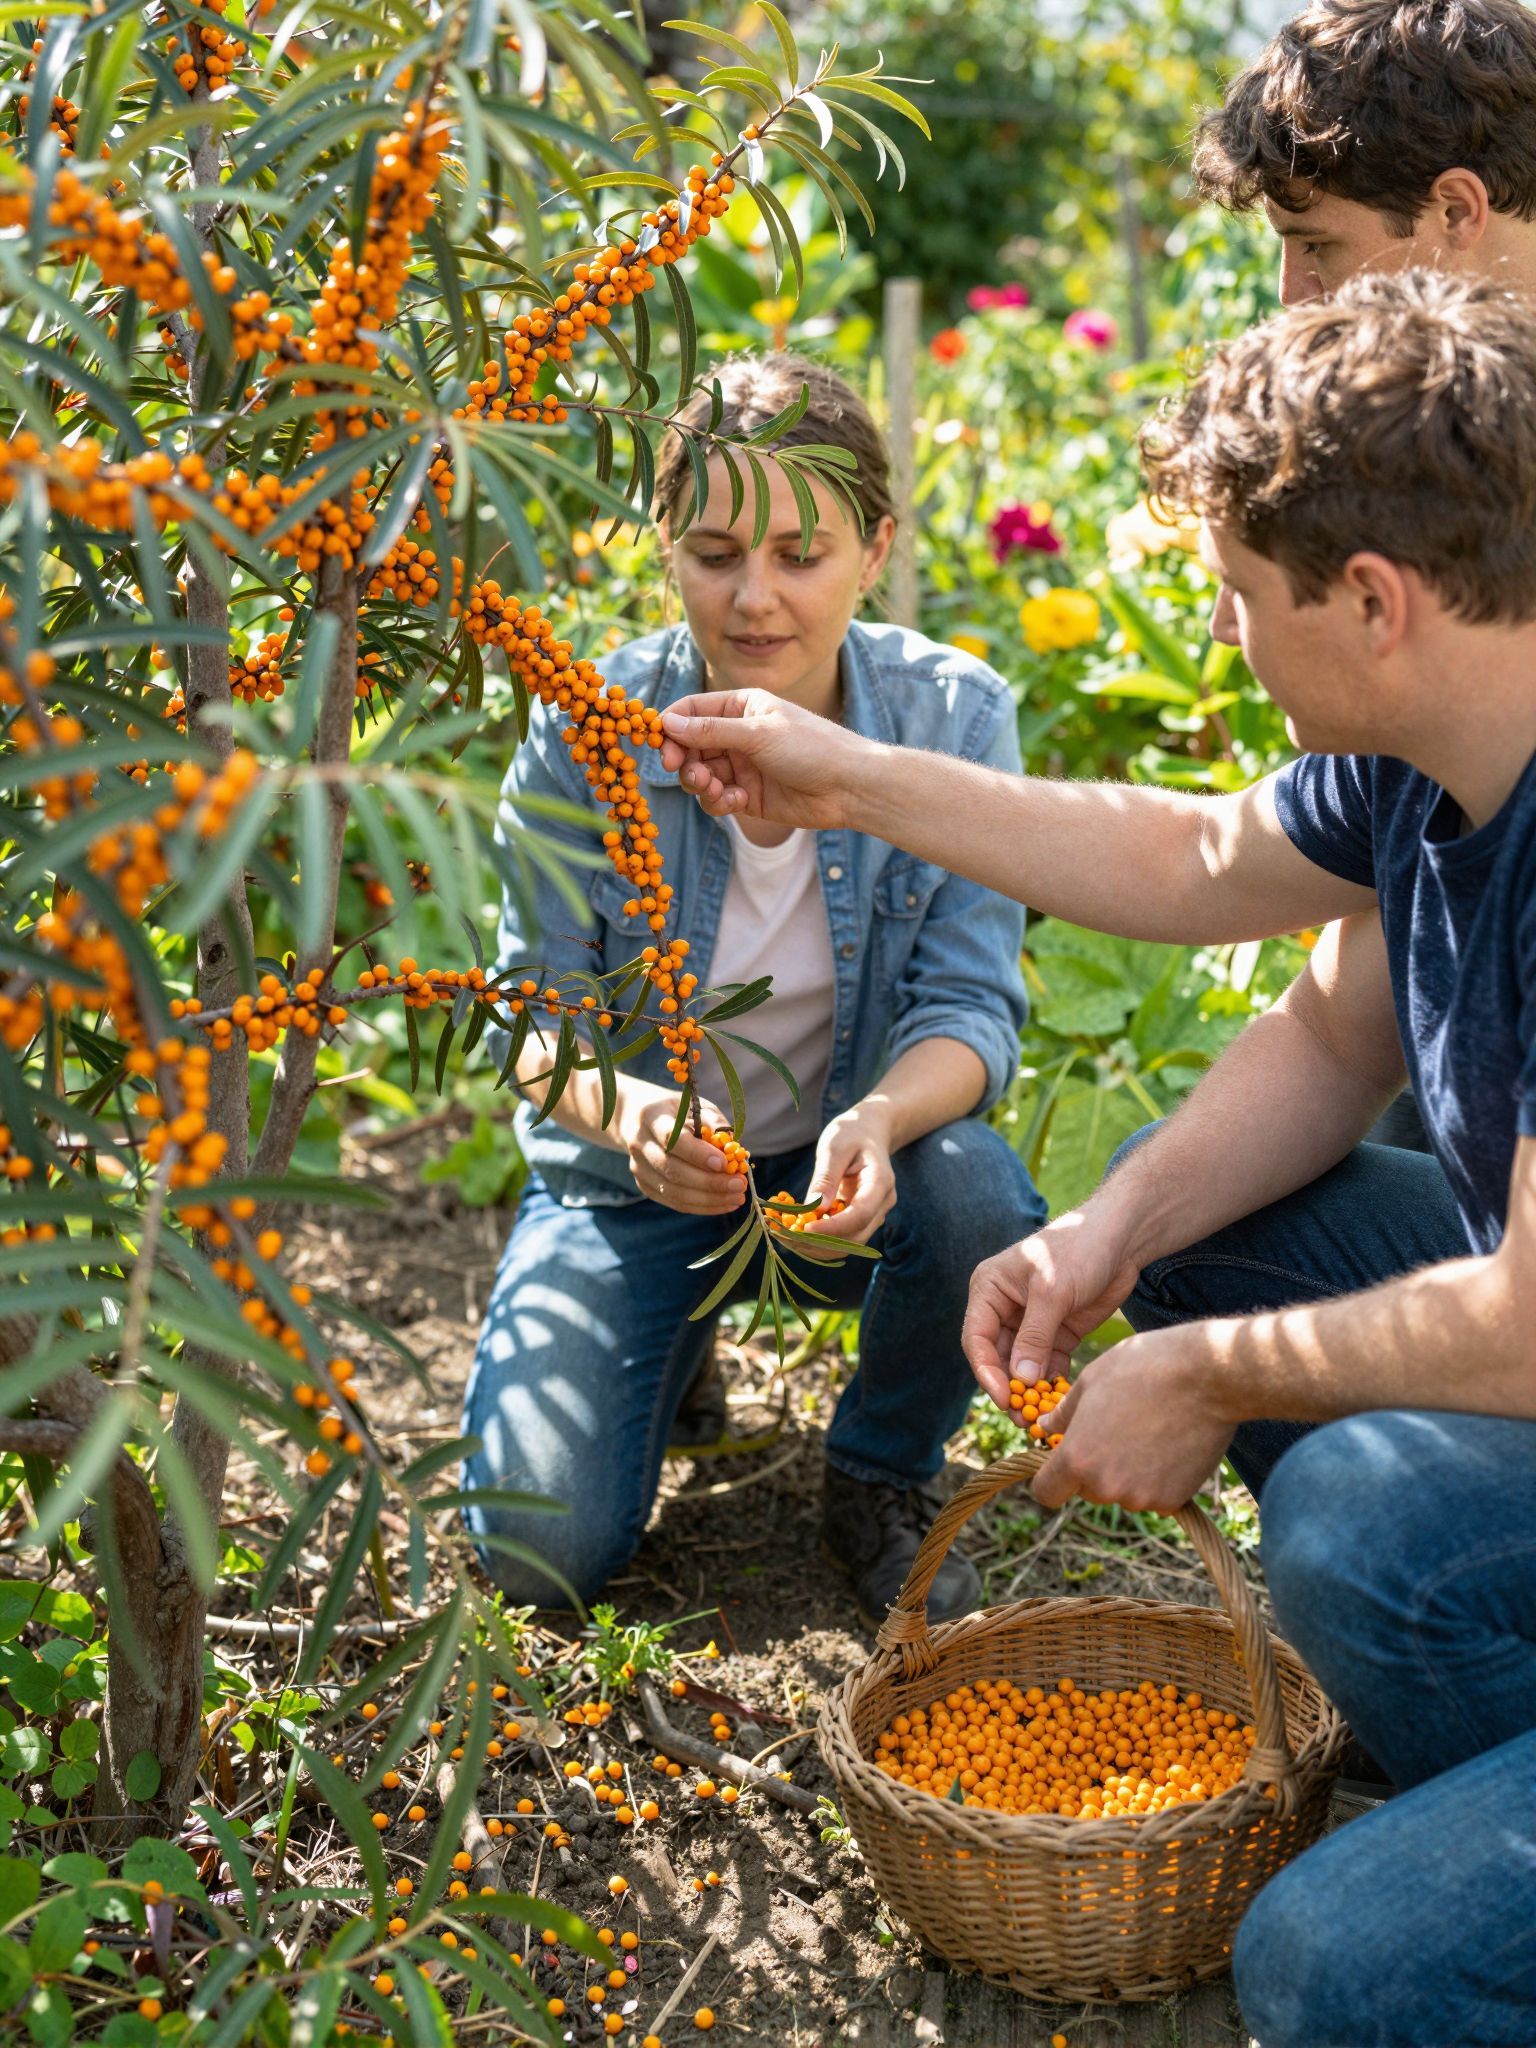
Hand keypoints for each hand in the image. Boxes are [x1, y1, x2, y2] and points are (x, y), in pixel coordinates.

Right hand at [616, 1089, 744, 1215]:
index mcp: (651, 1116)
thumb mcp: (696, 1105)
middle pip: (673, 1170)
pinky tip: (724, 1203)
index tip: (724, 1163)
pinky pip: (675, 1202)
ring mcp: (638, 1168)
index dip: (698, 1154)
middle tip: (739, 1185)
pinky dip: (702, 1206)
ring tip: (737, 1197)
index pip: (673, 1139)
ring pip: (674, 1192)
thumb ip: (714, 1123)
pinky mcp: (644, 1185)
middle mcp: (639, 1144)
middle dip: (710, 1182)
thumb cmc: (676, 1111)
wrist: (639, 1120)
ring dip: (709, 1199)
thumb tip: (735, 1151)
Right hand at [659, 690, 868, 830]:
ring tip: (714, 789)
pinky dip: (719, 801)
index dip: (671, 725)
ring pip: (700, 775)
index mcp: (741, 707)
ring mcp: (742, 766)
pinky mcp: (748, 796)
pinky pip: (717, 798)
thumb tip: (667, 722)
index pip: (692, 709)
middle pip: (690, 745)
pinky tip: (738, 801)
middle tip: (682, 771)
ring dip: (700, 783)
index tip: (658, 743)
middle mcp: (738, 734)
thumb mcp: (758, 733)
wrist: (850, 787)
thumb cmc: (812, 747)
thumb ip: (711, 730)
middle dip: (684, 760)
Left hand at [800, 1106, 896, 1247]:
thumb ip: (826, 1178)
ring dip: (820, 1246)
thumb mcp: (834, 1147)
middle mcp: (882, 1202)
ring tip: (789, 1237)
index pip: (860, 1215)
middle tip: (788, 1238)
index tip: (805, 1229)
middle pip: (857, 1236)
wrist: (868, 1131)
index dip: (833, 1227)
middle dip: (823, 1242)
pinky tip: (799, 1232)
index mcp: (880, 1181)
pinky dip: (822, 1239)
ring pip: (851, 1242)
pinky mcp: (862, 1217)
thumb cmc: (851, 1133)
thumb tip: (815, 1208)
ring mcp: (875, 1212)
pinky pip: (845, 1235)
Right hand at [962, 1207, 1141, 1410]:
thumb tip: (1020, 1379)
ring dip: (1029, 1392)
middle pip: (997, 1357)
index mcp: (990, 1290)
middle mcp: (1005, 1308)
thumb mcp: (1052, 1291)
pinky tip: (1059, 1404)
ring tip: (1039, 1420)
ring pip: (1022, 1367)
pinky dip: (1051, 1386)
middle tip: (1022, 1418)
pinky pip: (1047, 1367)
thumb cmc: (1079, 1249)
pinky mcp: (1058, 1333)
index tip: (1004, 1398)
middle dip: (1008, 1388)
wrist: (1121, 1238)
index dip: (986, 1371)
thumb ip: (1035, 1336)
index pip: (977, 1338)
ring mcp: (1031, 1323)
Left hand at [1028, 1325, 1237, 1514]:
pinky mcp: (1173, 1500)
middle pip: (1087, 1491)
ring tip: (1147, 1431)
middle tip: (1115, 1432)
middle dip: (1093, 1469)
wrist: (1208, 1376)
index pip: (1046, 1493)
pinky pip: (1154, 1496)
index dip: (1050, 1479)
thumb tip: (1044, 1426)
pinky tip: (1169, 1444)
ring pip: (1122, 1493)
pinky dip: (1158, 1479)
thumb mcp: (1092, 1381)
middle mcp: (1105, 1486)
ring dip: (1127, 1473)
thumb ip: (1063, 1413)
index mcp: (1077, 1458)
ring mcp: (1141, 1497)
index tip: (1062, 1463)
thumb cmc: (1144, 1368)